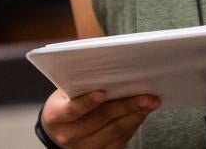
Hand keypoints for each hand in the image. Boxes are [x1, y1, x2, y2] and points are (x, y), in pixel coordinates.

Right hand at [41, 88, 159, 148]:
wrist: (58, 129)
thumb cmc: (64, 103)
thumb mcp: (65, 90)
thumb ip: (80, 81)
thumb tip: (106, 64)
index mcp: (56, 116)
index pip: (73, 110)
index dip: (88, 102)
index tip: (102, 92)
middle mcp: (69, 135)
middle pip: (100, 120)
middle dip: (126, 106)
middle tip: (146, 96)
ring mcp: (84, 147)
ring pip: (114, 132)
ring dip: (134, 116)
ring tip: (149, 103)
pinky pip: (119, 142)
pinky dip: (133, 126)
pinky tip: (141, 114)